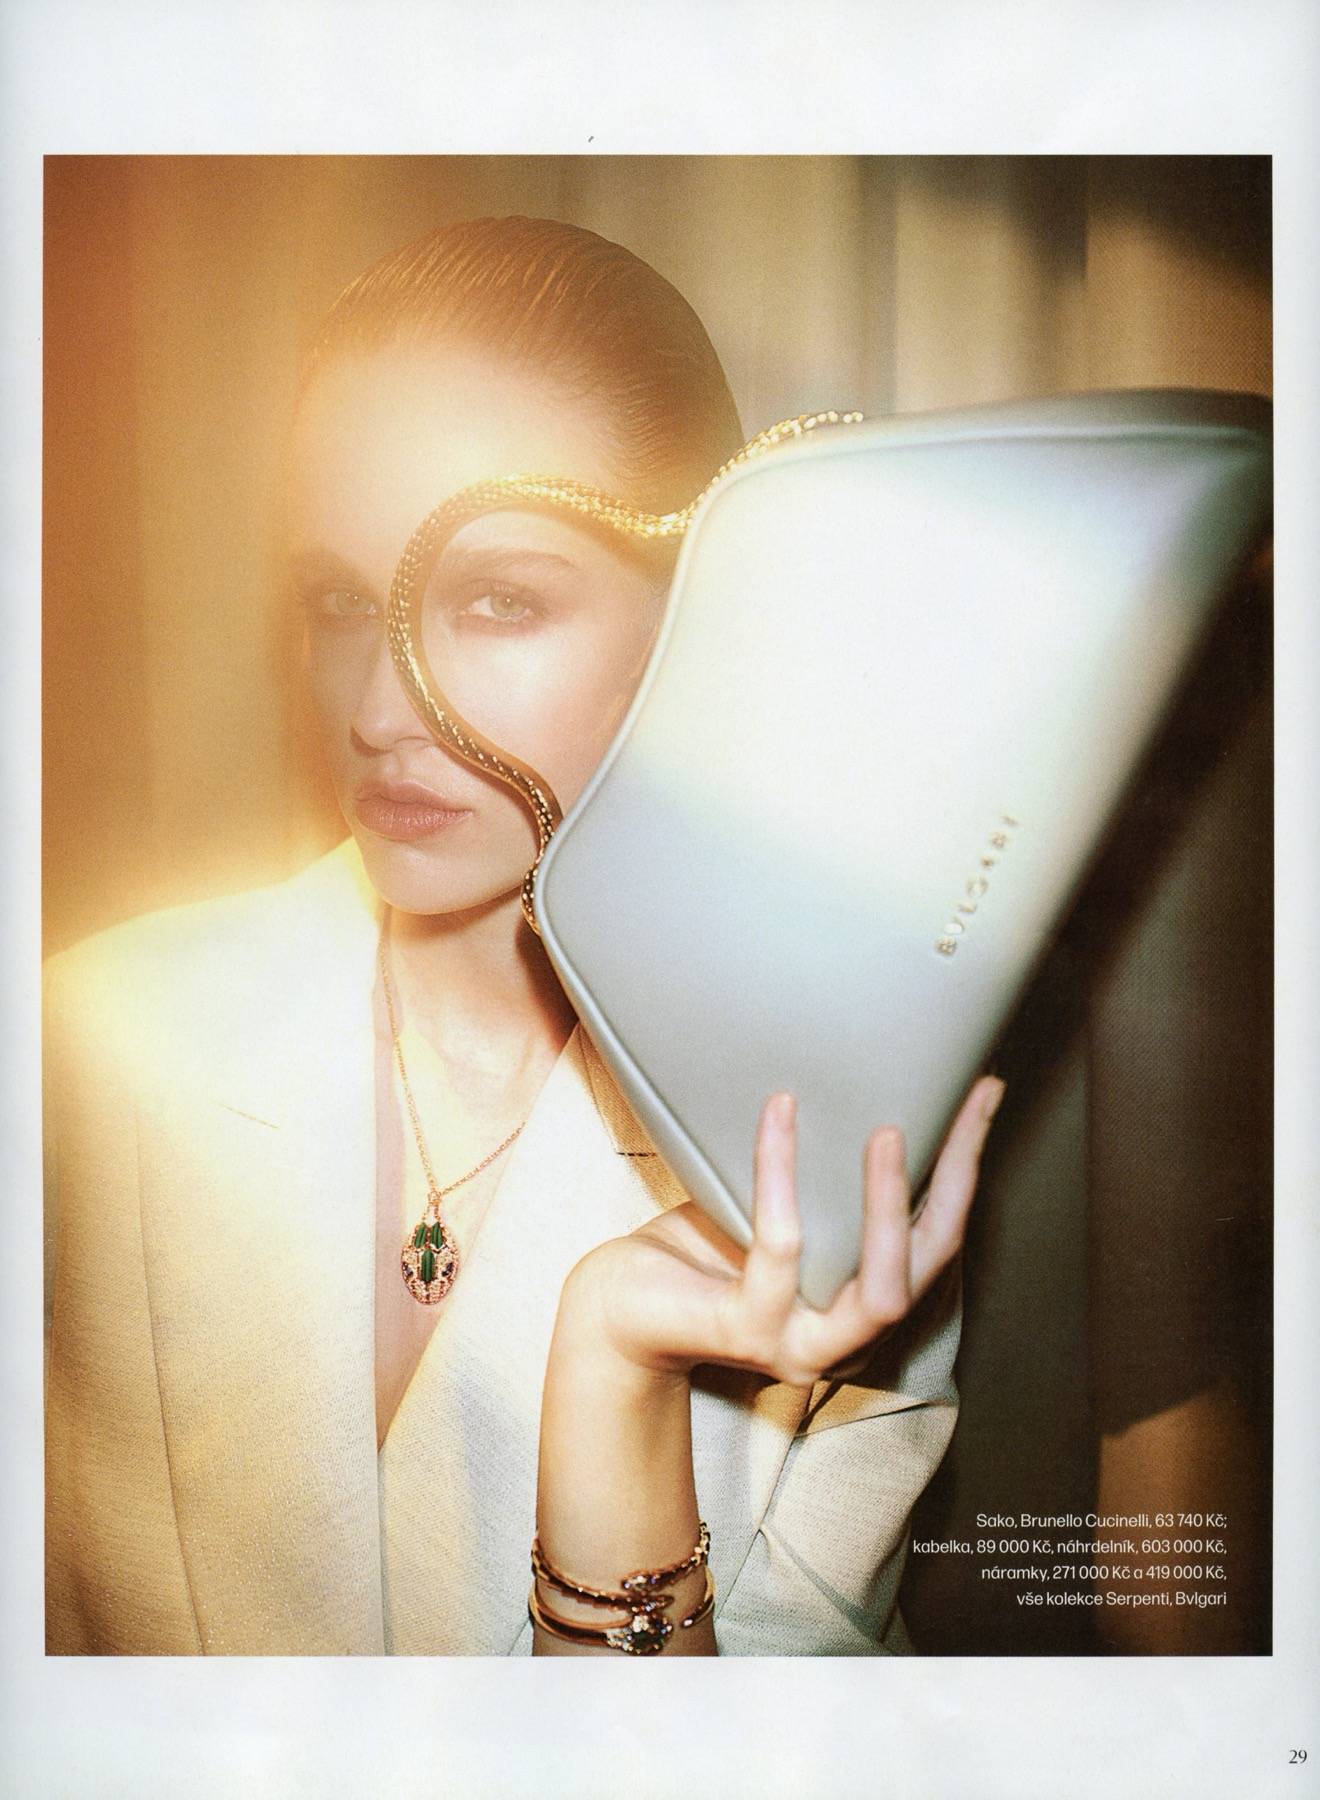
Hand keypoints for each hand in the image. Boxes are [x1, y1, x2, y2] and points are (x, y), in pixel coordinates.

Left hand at [562, 1074, 1005, 1388]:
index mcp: (862, 1301)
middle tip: (961, 1103)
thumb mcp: (780, 1206)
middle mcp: (847, 1336)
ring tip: (886, 1131)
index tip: (983, 1091)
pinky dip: (781, 1175)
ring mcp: (800, 1343)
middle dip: (957, 1183)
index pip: (939, 1238)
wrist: (615, 1309)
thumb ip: (826, 1179)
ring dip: (890, 1206)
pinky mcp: (746, 1328)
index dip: (968, 1166)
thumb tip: (865, 1082)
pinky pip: (780, 1250)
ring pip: (880, 1290)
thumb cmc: (701, 1249)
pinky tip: (779, 1114)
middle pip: (929, 1266)